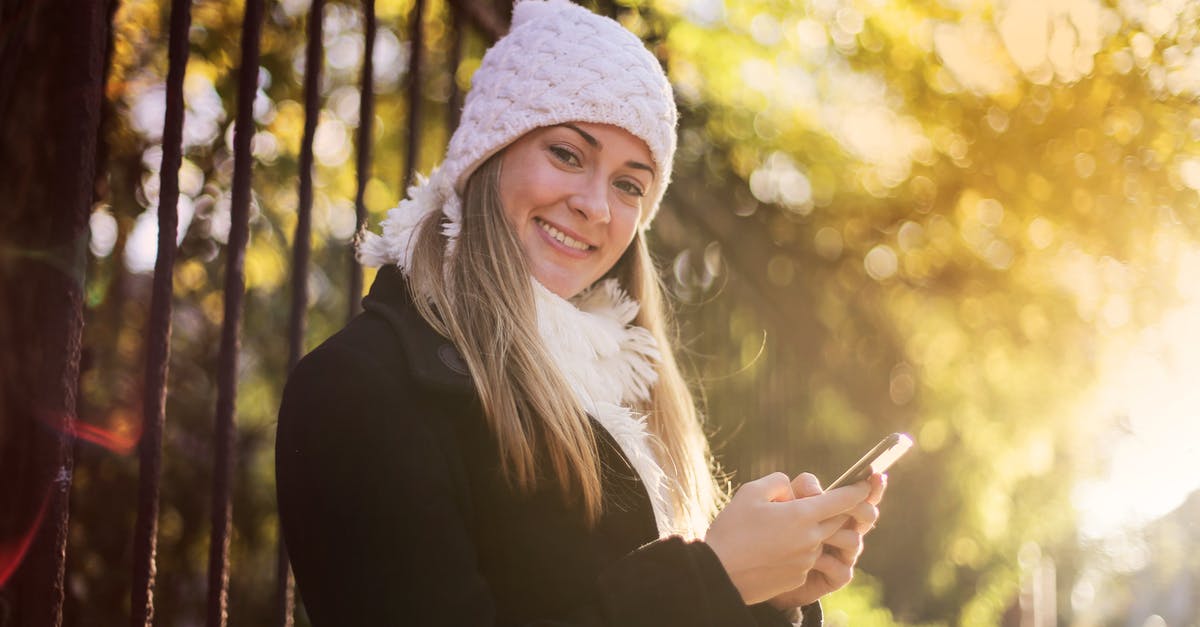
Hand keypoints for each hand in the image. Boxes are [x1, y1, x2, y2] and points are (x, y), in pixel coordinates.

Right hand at [704, 472, 870, 604]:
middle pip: (838, 520)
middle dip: (838, 510)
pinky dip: (798, 550)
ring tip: (784, 528)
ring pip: (820, 540)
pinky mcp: (799, 577)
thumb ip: (778, 483)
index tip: (867, 483)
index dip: (858, 490)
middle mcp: (811, 538)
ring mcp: (806, 561)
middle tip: (829, 501)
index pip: (842, 500)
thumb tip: (792, 489)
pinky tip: (773, 549)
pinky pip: (807, 559)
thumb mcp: (749, 493)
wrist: (719, 573)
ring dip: (813, 531)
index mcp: (801, 515)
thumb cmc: (731, 530)